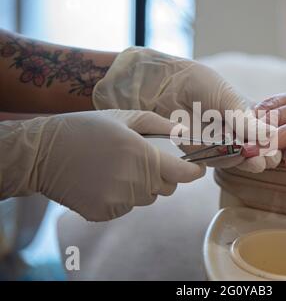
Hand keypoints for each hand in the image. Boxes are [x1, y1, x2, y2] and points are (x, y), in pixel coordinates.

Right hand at [0, 110, 204, 220]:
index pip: (183, 174)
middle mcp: (134, 182)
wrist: (43, 152)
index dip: (194, 172)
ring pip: (147, 198)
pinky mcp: (105, 213)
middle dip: (163, 175)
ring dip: (142, 185)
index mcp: (142, 156)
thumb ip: (159, 125)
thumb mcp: (124, 117)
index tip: (197, 169)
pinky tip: (105, 179)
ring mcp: (119, 201)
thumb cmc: (86, 129)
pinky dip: (122, 196)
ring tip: (118, 167)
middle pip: (167, 188)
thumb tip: (183, 134)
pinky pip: (127, 206)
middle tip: (143, 160)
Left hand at [92, 47, 281, 172]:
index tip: (278, 143)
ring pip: (236, 158)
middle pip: (252, 148)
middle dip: (262, 154)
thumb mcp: (224, 95)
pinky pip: (215, 160)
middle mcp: (231, 130)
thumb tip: (268, 135)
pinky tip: (238, 159)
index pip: (262, 130)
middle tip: (269, 158)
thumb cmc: (195, 81)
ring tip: (257, 162)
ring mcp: (216, 142)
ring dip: (248, 162)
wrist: (159, 84)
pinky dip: (227, 161)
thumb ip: (243, 117)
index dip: (271, 139)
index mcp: (242, 113)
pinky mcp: (198, 152)